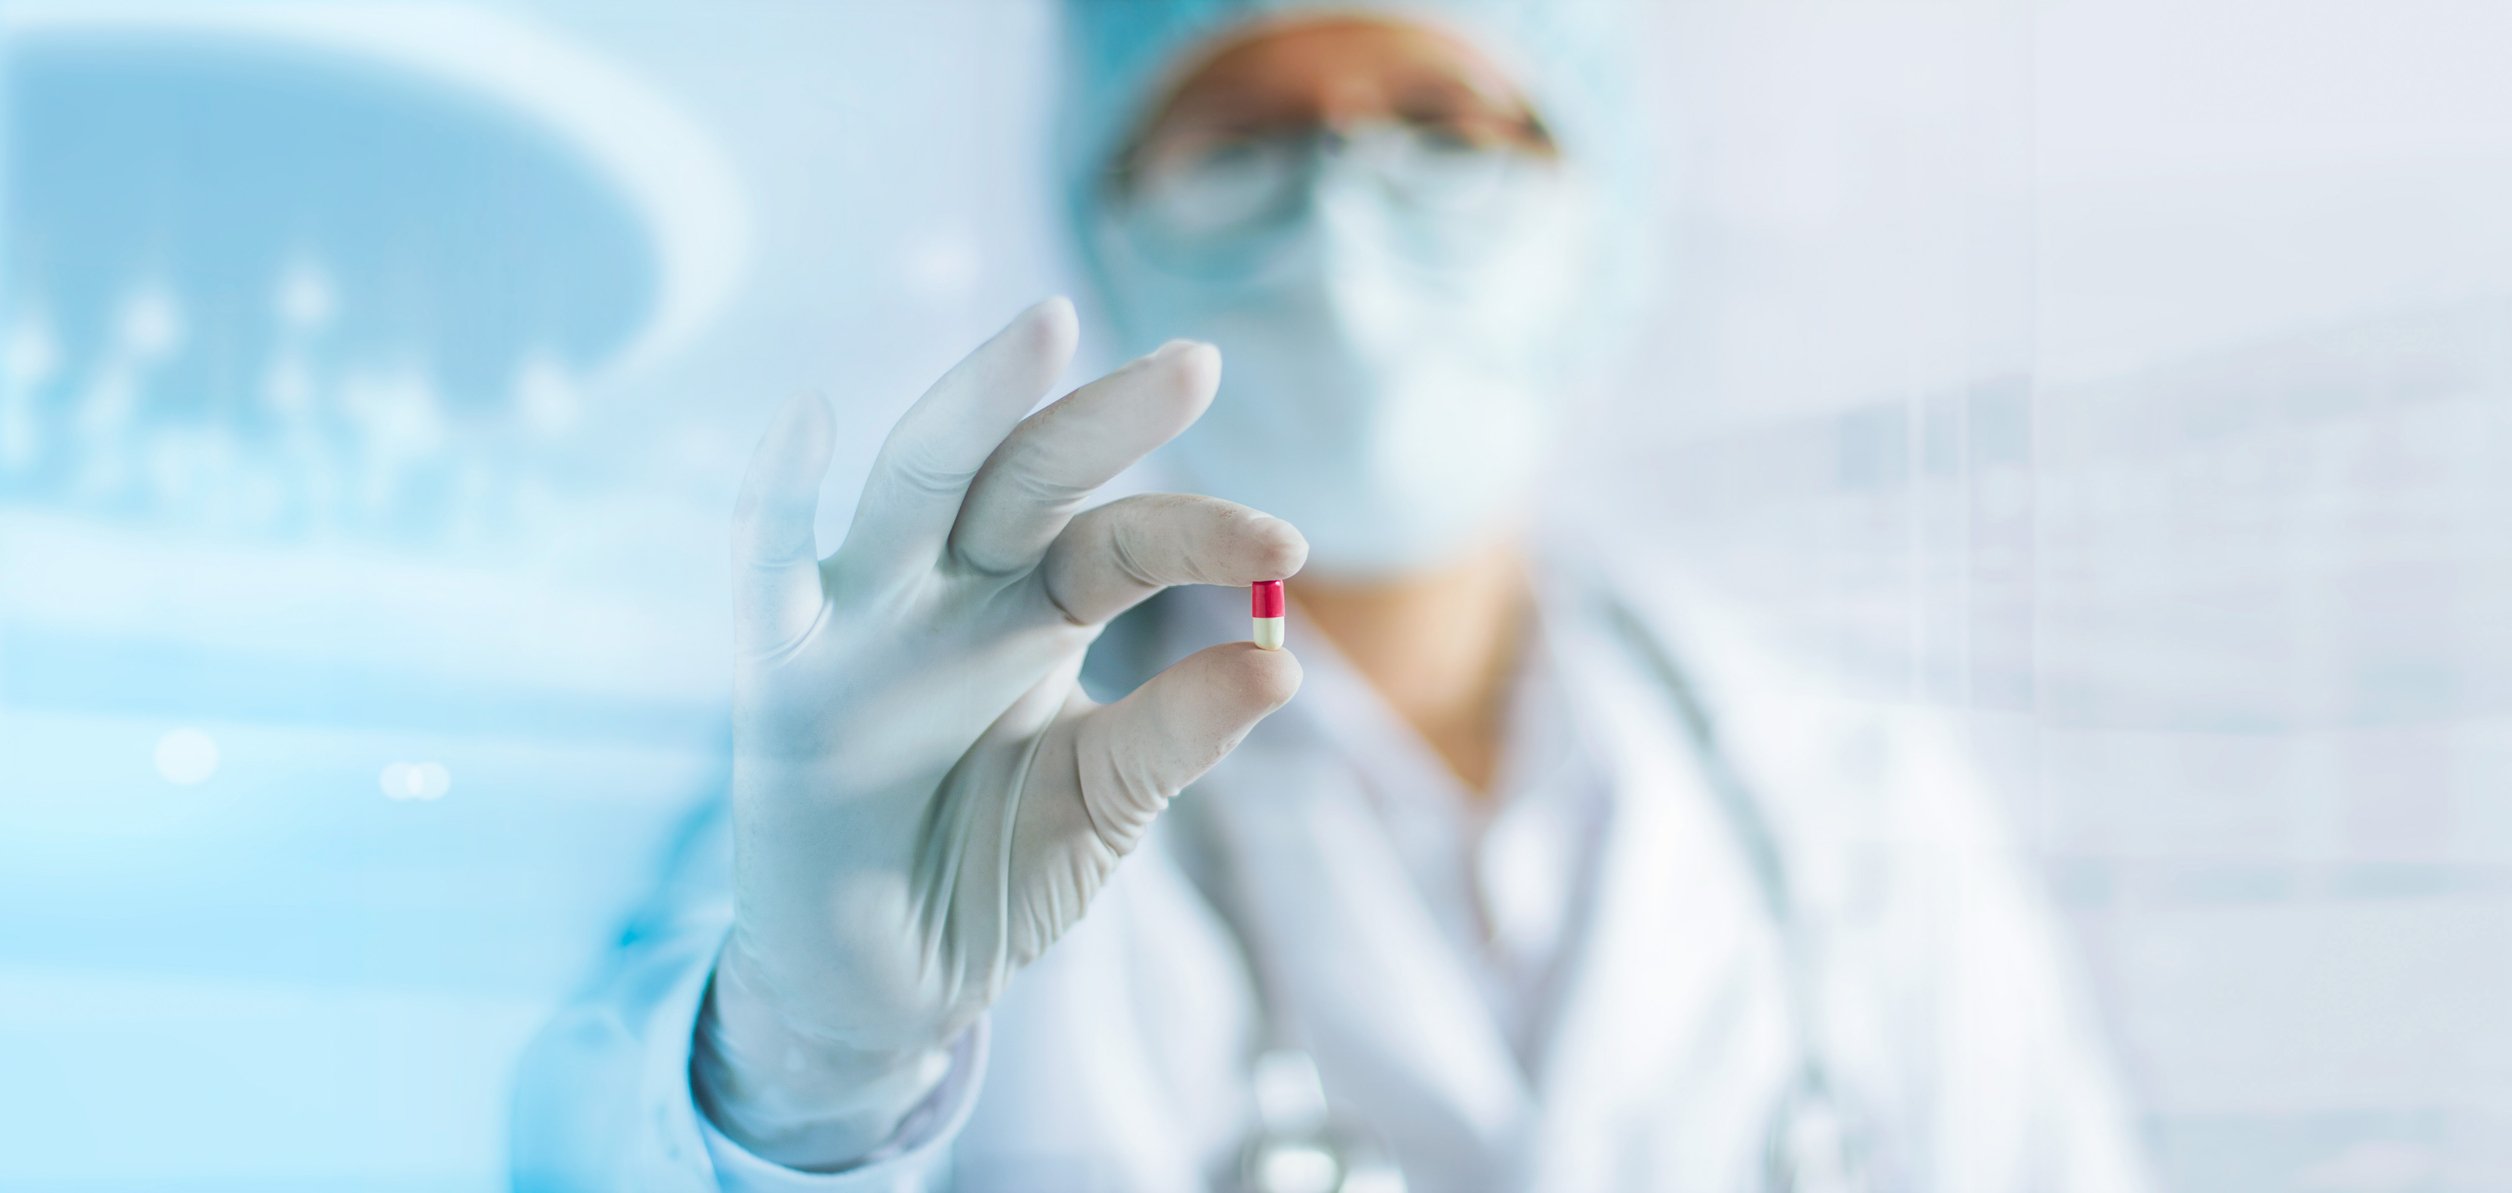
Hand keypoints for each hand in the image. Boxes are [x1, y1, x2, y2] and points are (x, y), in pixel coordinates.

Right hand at [693, 298, 1304, 1167]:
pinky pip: (768, 574)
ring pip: (917, 486)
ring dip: (976, 404)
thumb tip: (1282, 665)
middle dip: (1105, 417)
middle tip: (1198, 364)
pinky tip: (805, 424)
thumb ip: (1177, 734)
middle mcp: (954, 590)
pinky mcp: (783, 674)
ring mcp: (866, 619)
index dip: (1202, 533)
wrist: (887, 985)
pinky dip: (774, 498)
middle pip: (1029, 476)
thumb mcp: (1105, 802)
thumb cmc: (993, 871)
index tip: (1288, 549)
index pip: (1123, 540)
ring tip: (1047, 327)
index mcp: (1038, 608)